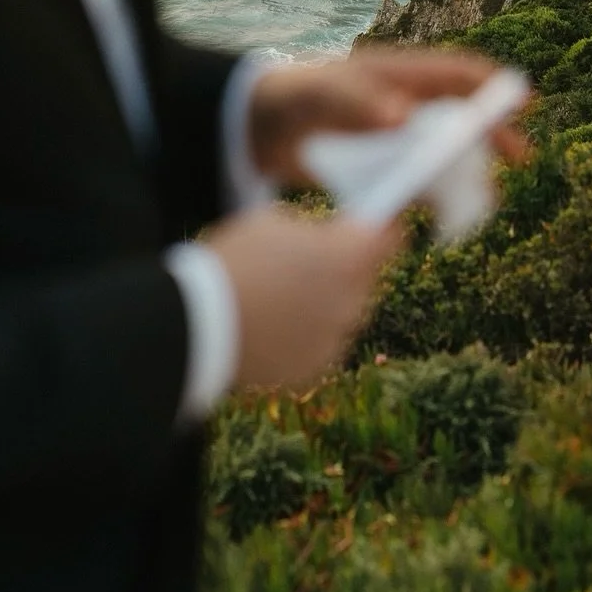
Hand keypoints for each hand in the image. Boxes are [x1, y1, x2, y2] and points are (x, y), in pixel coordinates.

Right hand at [203, 204, 401, 390]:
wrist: (200, 325)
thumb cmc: (236, 261)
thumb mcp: (275, 222)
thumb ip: (314, 231)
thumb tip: (329, 238)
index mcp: (348, 257)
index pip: (391, 238)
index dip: (385, 229)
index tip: (375, 226)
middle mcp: (352, 301)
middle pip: (366, 278)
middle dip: (348, 267)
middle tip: (314, 261)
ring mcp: (335, 339)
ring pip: (345, 314)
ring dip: (329, 303)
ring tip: (288, 296)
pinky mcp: (314, 368)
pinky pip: (323, 344)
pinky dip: (309, 334)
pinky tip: (278, 325)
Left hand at [247, 45, 529, 186]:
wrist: (263, 131)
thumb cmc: (295, 98)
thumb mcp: (322, 95)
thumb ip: (358, 103)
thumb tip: (404, 117)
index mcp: (400, 76)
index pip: (456, 74)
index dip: (492, 85)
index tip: (523, 101)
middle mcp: (407, 104)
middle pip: (462, 116)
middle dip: (493, 135)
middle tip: (521, 158)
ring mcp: (398, 139)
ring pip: (447, 154)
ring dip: (468, 173)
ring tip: (485, 200)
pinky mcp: (384, 168)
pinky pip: (421, 184)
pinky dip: (437, 198)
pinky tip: (446, 219)